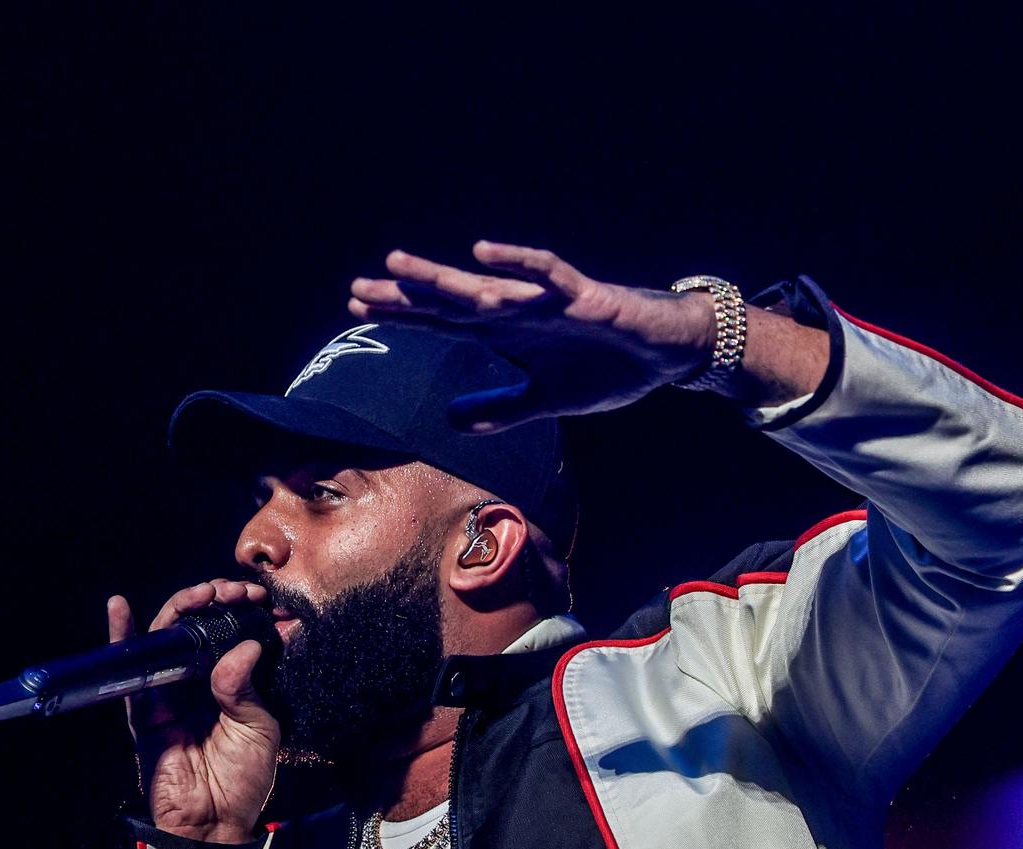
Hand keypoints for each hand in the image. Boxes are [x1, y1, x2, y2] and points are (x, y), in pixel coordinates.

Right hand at [107, 579, 280, 844]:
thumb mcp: (258, 729)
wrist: (213, 824)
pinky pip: (130, 671)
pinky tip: (120, 608)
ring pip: (166, 640)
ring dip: (179, 609)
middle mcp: (198, 682)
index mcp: (230, 684)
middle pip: (196, 628)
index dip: (238, 610)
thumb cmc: (242, 780)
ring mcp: (169, 693)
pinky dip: (123, 637)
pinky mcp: (144, 709)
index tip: (256, 596)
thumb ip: (246, 688)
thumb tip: (244, 647)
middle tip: (228, 590)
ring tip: (198, 594)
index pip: (230, 633)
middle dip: (211, 601)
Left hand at [348, 241, 716, 426]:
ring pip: (486, 287)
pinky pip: (546, 275)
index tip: (356, 308)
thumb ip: (501, 409)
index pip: (441, 322)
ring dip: (443, 278)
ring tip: (401, 266)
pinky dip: (516, 264)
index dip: (401, 315)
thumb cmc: (606, 367)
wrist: (666, 352)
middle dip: (404, 296)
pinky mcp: (584, 298)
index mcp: (505, 333)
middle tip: (357, 288)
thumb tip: (453, 423)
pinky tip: (484, 252)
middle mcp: (517, 311)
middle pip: (449, 302)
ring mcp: (547, 303)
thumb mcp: (545, 400)